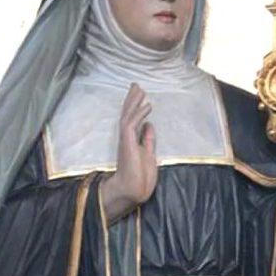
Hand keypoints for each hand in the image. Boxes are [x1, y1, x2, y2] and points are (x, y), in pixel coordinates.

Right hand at [101, 83, 156, 221]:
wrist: (133, 190)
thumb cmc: (140, 177)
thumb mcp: (148, 154)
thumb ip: (148, 139)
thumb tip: (150, 125)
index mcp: (131, 140)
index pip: (132, 119)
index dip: (135, 106)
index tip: (139, 95)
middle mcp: (126, 137)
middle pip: (128, 113)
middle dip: (132, 99)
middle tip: (136, 85)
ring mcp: (126, 139)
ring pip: (128, 115)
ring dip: (134, 102)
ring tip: (140, 89)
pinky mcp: (127, 142)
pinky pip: (132, 124)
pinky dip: (139, 113)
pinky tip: (147, 105)